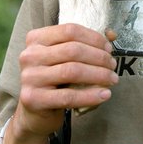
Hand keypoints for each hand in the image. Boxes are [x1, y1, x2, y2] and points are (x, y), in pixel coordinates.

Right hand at [3, 24, 117, 143]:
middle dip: (99, 57)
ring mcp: (29, 77)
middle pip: (73, 50)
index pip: (70, 30)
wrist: (34, 112)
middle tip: (113, 66)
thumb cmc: (55, 81)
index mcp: (36, 39)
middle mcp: (30, 55)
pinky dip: (90, 95)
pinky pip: (68, 96)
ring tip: (112, 79)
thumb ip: (86, 45)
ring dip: (98, 75)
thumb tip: (112, 35)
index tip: (108, 48)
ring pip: (72, 71)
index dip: (94, 38)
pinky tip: (104, 95)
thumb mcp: (65, 59)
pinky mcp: (32, 99)